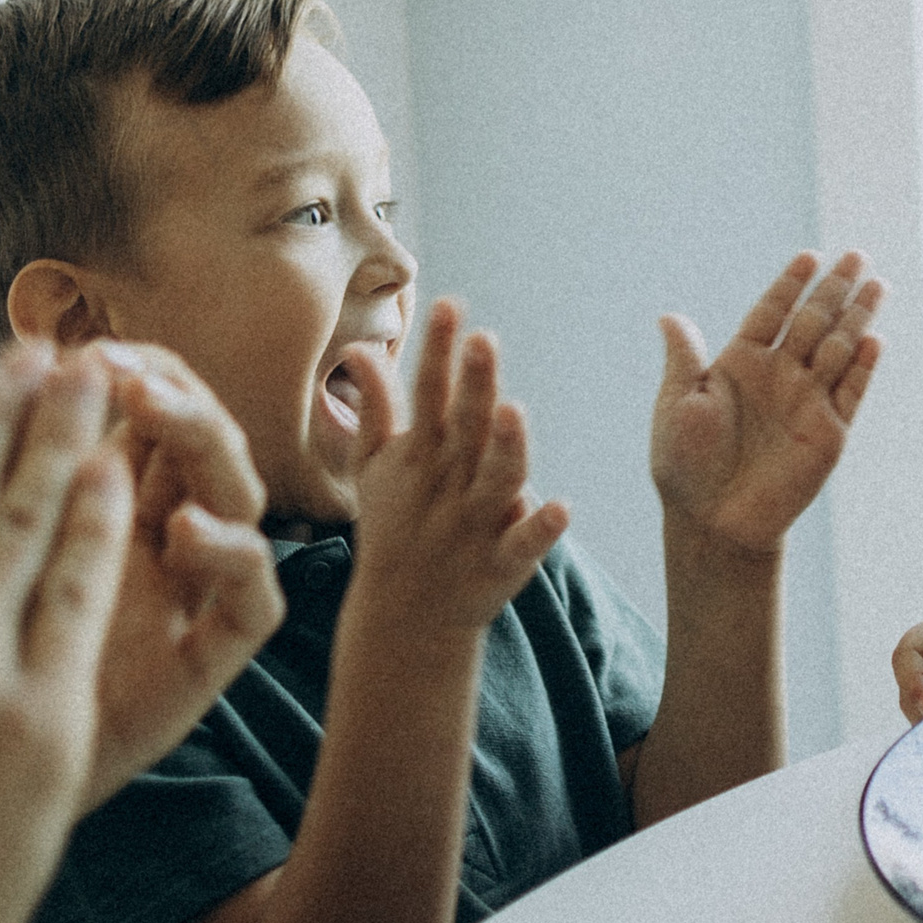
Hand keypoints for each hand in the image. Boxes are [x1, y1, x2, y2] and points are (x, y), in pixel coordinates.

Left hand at [84, 342, 286, 810]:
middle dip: (167, 389)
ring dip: (203, 439)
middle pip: (195, 438)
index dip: (119, 369)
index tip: (69, 347)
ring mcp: (186, 595)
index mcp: (100, 500)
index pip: (138, 411)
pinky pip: (252, 601)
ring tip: (153, 410)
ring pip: (236, 496)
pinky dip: (235, 555)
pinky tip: (188, 532)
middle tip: (118, 370)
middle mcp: (154, 536)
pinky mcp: (204, 659)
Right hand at [345, 298, 568, 633]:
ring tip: (514, 410)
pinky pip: (523, 543)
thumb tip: (361, 349)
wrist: (403, 617)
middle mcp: (450, 483)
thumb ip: (375, 408)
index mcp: (422, 455)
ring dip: (506, 447)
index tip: (450, 305)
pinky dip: (540, 528)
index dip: (438, 351)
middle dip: (474, 386)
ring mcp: (475, 524)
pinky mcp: (501, 564)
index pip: (430, 394)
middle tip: (483, 341)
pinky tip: (562, 507)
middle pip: (466, 428)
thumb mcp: (375, 469)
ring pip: (496, 479)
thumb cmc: (395, 527)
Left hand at [650, 251, 882, 554]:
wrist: (714, 522)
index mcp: (741, 363)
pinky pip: (851, 393)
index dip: (790, 285)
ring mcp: (807, 401)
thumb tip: (668, 316)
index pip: (772, 312)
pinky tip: (873, 341)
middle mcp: (779, 376)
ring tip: (876, 284)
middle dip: (834, 289)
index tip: (809, 257)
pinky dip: (863, 368)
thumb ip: (684, 359)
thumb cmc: (686, 466)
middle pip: (813, 322)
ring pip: (839, 349)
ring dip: (858, 318)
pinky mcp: (828, 432)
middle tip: (856, 255)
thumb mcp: (677, 405)